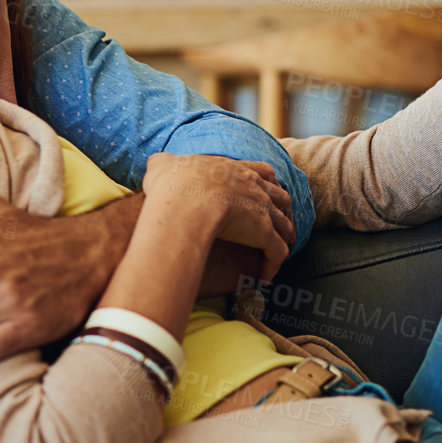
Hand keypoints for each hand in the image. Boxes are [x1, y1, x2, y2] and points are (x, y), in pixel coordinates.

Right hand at [139, 153, 293, 281]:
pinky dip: (274, 266)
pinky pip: (277, 253)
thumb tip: (157, 163)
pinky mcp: (264, 235)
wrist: (183, 203)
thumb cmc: (171, 185)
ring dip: (283, 237)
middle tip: (278, 223)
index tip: (266, 190)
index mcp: (233, 170)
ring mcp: (262, 210)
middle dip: (281, 210)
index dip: (265, 182)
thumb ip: (162, 163)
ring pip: (284, 225)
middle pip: (279, 197)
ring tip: (278, 251)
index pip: (260, 171)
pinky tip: (264, 278)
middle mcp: (254, 187)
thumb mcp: (162, 166)